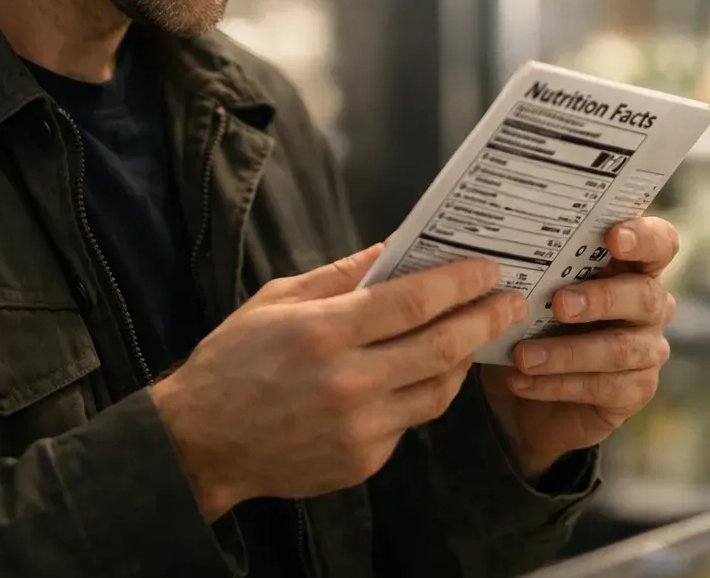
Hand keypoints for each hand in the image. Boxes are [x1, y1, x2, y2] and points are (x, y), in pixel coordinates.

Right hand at [150, 244, 526, 519]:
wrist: (200, 443)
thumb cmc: (234, 361)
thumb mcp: (277, 300)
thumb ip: (339, 276)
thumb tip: (393, 248)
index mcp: (324, 332)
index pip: (413, 301)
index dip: (458, 282)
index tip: (487, 269)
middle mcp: (348, 382)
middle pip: (441, 346)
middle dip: (483, 318)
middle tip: (509, 301)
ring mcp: (360, 427)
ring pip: (437, 390)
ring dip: (463, 359)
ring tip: (476, 334)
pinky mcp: (363, 460)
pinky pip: (410, 421)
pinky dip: (422, 393)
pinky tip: (425, 373)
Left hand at [480, 218, 678, 481]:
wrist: (527, 390)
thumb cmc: (536, 321)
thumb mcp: (535, 290)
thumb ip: (540, 265)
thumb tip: (506, 243)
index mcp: (632, 267)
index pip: (660, 243)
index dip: (644, 238)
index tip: (613, 237)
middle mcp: (649, 305)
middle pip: (645, 296)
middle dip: (601, 298)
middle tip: (559, 303)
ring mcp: (647, 350)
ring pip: (621, 349)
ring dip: (567, 352)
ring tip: (523, 355)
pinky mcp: (636, 391)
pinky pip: (604, 387)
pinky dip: (557, 384)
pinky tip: (522, 381)